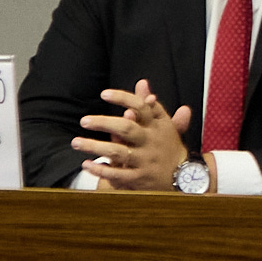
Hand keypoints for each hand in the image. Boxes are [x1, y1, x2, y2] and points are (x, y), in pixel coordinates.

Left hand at [73, 79, 193, 191]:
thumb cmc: (168, 146)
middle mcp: (151, 141)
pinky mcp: (140, 178)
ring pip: (118, 152)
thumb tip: (141, 82)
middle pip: (127, 128)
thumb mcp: (164, 123)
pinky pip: (118, 174)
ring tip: (76, 142)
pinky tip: (87, 164)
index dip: (123, 98)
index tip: (104, 94)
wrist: (184, 177)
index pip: (142, 107)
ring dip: (95, 147)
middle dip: (104, 123)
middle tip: (84, 121)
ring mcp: (145, 160)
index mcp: (157, 126)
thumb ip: (150, 104)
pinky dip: (101, 169)